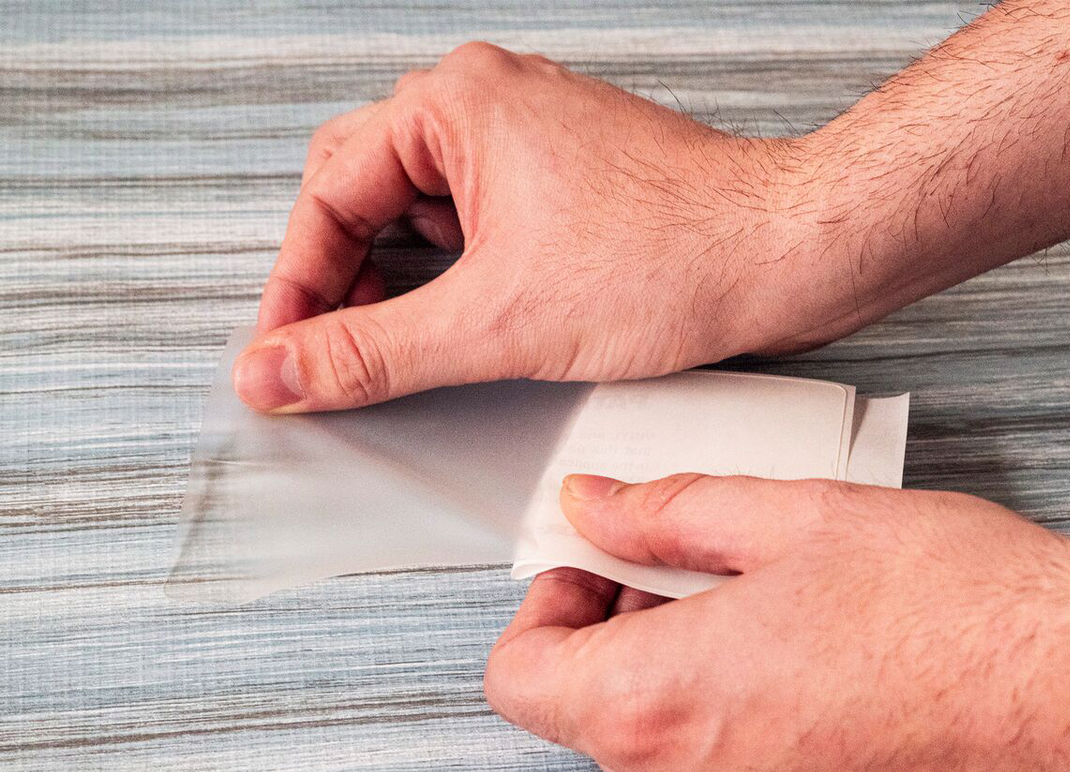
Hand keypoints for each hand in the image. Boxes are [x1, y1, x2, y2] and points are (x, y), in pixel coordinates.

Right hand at [232, 43, 834, 412]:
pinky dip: (462, 274)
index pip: (327, 195)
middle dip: (346, 278)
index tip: (283, 357)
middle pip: (366, 193)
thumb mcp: (496, 324)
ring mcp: (535, 136)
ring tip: (412, 347)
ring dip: (406, 280)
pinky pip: (482, 219)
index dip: (296, 289)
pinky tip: (476, 324)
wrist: (788, 255)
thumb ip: (373, 353)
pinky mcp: (570, 177)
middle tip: (335, 356)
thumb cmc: (678, 257)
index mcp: (456, 105)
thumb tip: (281, 371)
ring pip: (426, 210)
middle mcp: (492, 103)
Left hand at [484, 476, 1069, 771]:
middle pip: (610, 726)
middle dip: (646, 652)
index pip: (520, 679)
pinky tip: (862, 721)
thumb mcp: (796, 517)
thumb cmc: (965, 609)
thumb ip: (668, 515)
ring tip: (815, 649)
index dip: (550, 615)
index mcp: (655, 703)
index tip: (603, 582)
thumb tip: (596, 510)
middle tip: (730, 591)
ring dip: (721, 716)